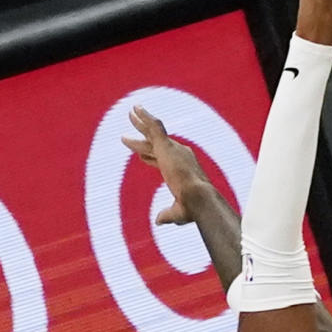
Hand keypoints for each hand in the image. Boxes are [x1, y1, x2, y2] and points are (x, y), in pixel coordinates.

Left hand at [121, 105, 211, 224]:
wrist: (199, 199)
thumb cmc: (193, 208)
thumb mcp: (178, 213)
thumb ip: (167, 216)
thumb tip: (158, 221)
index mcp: (181, 170)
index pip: (162, 161)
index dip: (150, 158)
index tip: (140, 155)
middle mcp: (179, 155)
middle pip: (156, 143)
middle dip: (144, 135)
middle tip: (135, 126)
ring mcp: (172, 149)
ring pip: (153, 132)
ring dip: (142, 122)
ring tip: (131, 112)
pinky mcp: (166, 145)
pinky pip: (154, 127)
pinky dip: (145, 117)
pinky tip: (136, 109)